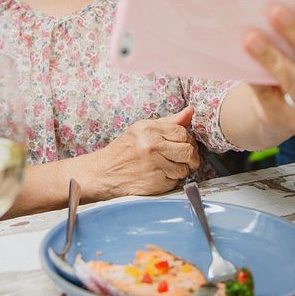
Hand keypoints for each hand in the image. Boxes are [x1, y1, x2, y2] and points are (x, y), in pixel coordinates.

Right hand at [84, 107, 199, 198]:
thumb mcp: (143, 129)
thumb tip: (190, 111)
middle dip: (190, 157)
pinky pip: (175, 182)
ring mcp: (154, 166)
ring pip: (184, 169)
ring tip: (167, 167)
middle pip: (188, 151)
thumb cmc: (125, 150)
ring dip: (180, 170)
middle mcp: (152, 146)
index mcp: (149, 129)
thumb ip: (169, 122)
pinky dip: (171, 181)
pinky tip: (160, 176)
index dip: (188, 141)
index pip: (183, 133)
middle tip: (184, 159)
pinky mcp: (155, 183)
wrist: (103, 173)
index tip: (184, 145)